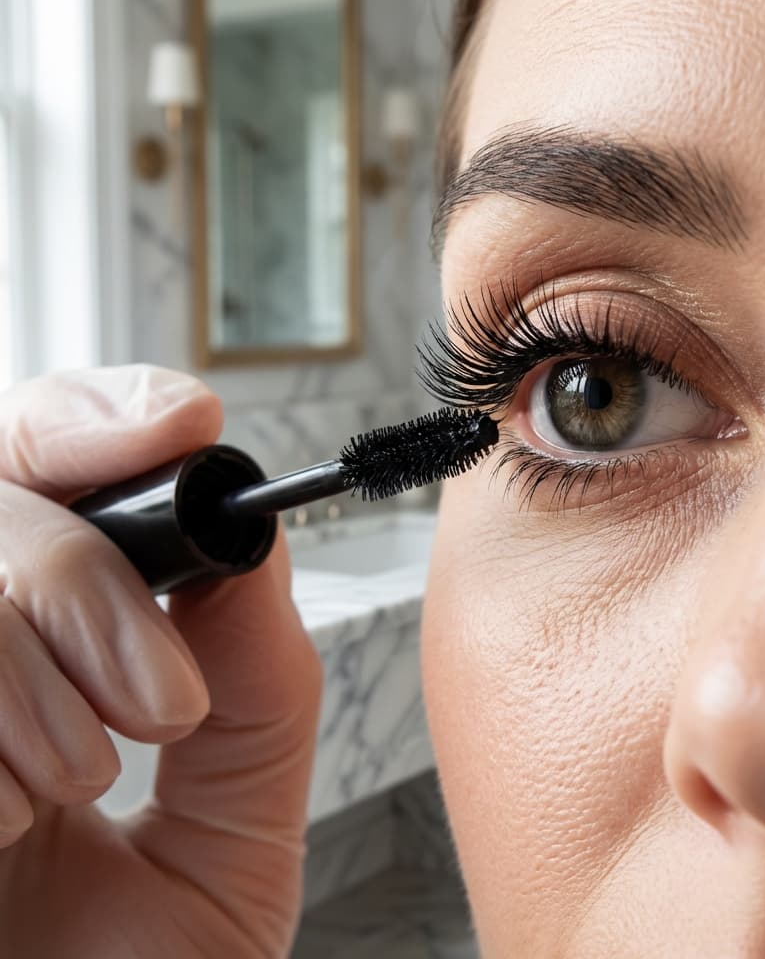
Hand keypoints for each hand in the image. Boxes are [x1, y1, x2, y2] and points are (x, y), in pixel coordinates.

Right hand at [0, 365, 322, 956]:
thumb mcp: (229, 828)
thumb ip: (258, 681)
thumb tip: (251, 549)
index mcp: (40, 645)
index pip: (42, 463)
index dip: (100, 418)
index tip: (181, 426)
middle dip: (79, 570)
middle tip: (161, 696)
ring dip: (26, 672)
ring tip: (83, 782)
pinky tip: (5, 824)